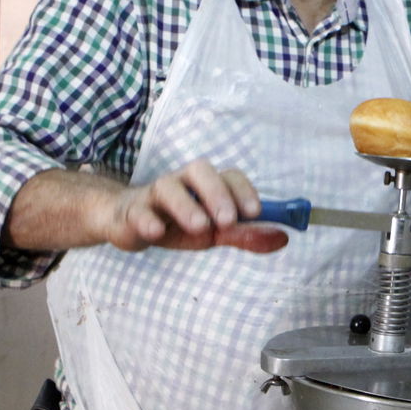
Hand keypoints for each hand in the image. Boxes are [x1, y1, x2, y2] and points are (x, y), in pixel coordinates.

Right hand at [5, 161, 287, 254]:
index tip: (256, 212)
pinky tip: (156, 233)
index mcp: (206, 184)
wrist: (127, 223)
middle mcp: (182, 182)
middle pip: (200, 171)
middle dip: (217, 193)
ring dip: (186, 206)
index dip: (244, 191)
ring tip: (200, 228)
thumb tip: (283, 238)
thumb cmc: (178, 223)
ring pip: (167, 188)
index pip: (229, 176)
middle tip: (229, 220)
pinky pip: (137, 212)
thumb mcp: (214, 232)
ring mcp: (154, 195)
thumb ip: (245, 235)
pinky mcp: (130, 212)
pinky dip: (147, 220)